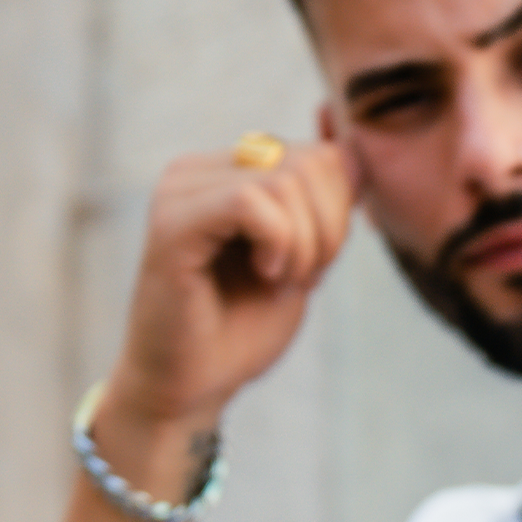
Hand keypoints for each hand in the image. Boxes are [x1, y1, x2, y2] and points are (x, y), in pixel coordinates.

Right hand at [107, 138, 356, 434]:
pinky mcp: (172, 221)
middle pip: (312, 162)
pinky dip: (279, 243)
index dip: (341, 215)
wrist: (193, 383)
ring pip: (286, 179)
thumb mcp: (307, 254)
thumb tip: (348, 138)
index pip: (324, 156)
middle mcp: (201, 168)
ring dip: (305, 244)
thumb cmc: (243, 325)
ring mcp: (182, 189)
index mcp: (231, 170)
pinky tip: (265, 274)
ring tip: (278, 279)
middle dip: (329, 230)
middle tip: (299, 277)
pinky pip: (251, 201)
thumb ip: (327, 199)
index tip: (313, 264)